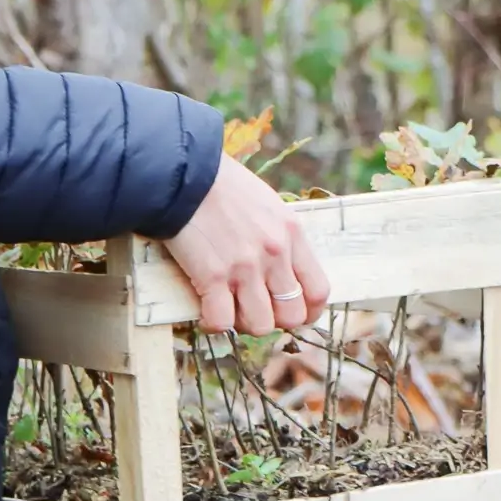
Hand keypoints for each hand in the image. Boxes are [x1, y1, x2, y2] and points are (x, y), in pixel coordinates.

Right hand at [162, 159, 329, 336]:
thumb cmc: (221, 186)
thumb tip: (280, 270)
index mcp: (291, 234)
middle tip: (253, 309)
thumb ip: (278, 237)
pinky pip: (221, 322)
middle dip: (273, 320)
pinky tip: (205, 310)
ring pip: (260, 325)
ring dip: (243, 324)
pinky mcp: (211, 276)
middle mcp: (274, 254)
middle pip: (291, 315)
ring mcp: (244, 267)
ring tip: (228, 308)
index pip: (318, 291)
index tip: (293, 314)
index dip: (308, 312)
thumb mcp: (267, 205)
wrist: (183, 175)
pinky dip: (213, 323)